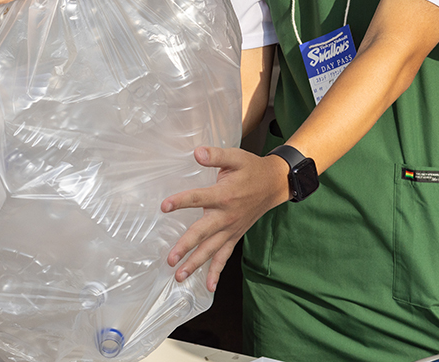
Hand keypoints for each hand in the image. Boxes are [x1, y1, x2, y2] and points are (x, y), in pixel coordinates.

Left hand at [160, 146, 290, 291]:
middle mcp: (227, 216)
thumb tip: (197, 152)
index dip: (181, 202)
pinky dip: (217, 271)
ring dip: (196, 264)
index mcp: (224, 195)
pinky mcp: (234, 236)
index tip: (164, 206)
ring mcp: (231, 229)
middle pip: (203, 233)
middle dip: (186, 247)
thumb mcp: (236, 157)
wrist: (274, 184)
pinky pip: (225, 256)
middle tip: (171, 259)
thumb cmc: (252, 169)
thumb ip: (216, 155)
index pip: (198, 198)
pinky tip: (208, 286)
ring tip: (179, 276)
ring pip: (212, 250)